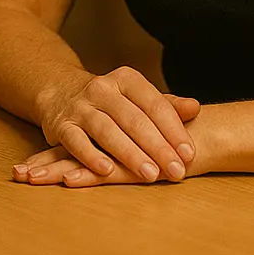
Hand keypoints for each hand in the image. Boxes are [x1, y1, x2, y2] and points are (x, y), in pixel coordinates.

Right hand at [28, 66, 200, 182]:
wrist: (58, 91)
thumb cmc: (109, 101)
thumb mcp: (136, 97)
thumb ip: (166, 105)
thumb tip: (194, 108)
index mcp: (125, 79)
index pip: (154, 104)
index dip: (173, 129)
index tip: (189, 153)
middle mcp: (101, 89)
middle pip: (133, 119)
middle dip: (157, 147)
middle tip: (177, 171)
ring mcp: (79, 106)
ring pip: (107, 130)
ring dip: (130, 154)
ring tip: (151, 175)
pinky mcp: (61, 125)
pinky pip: (76, 141)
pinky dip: (91, 156)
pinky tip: (107, 171)